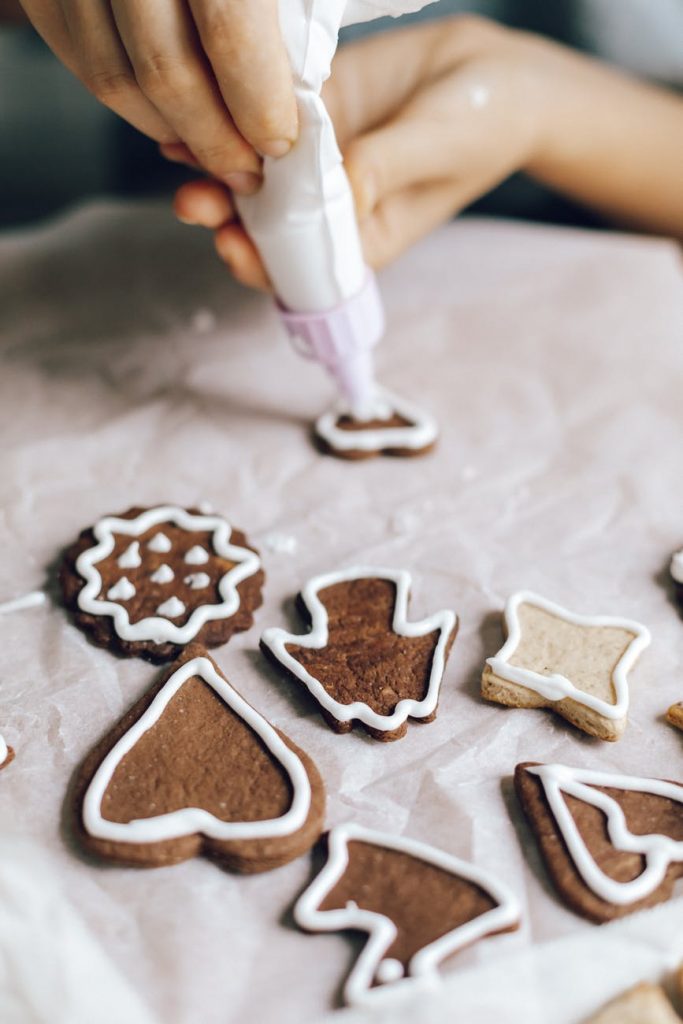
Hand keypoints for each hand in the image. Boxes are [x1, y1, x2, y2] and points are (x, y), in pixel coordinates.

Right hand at [20, 0, 297, 191]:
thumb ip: (291, 17)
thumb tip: (303, 89)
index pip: (229, 41)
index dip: (259, 108)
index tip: (280, 142)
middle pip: (166, 73)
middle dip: (215, 139)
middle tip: (247, 170)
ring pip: (112, 78)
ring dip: (166, 129)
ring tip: (208, 145)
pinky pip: (76, 55)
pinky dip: (122, 96)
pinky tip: (160, 107)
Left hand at [172, 16, 543, 288]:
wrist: (499, 68)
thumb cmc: (486, 123)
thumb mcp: (438, 146)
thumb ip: (385, 169)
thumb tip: (335, 192)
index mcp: (366, 236)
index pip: (306, 267)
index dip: (263, 264)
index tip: (232, 246)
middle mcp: (335, 203)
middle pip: (268, 222)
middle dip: (225, 214)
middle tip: (195, 198)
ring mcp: (320, 155)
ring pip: (258, 169)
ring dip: (216, 164)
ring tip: (179, 151)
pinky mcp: (314, 106)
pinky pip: (267, 114)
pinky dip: (231, 111)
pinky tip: (199, 100)